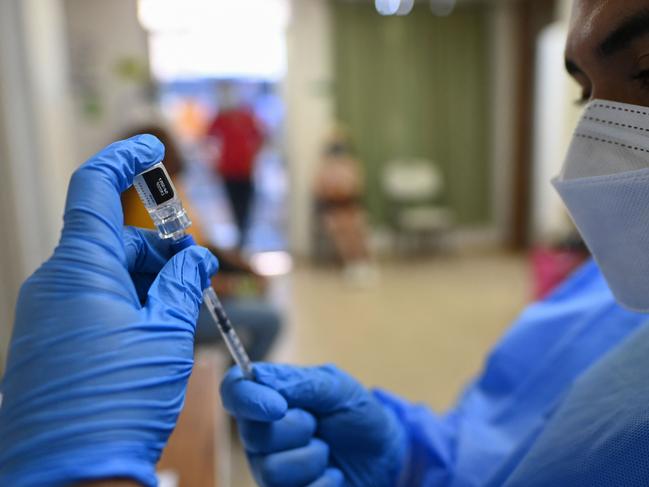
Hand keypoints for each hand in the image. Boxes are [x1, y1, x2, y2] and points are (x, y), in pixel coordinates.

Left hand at [0, 135, 217, 486]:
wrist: (67, 473)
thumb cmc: (116, 398)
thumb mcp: (164, 333)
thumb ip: (181, 283)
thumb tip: (195, 256)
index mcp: (81, 268)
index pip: (95, 189)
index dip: (124, 160)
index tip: (149, 147)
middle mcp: (58, 283)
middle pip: (114, 239)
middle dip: (160, 245)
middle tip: (199, 269)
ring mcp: (52, 314)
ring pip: (108, 273)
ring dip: (151, 279)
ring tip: (185, 308)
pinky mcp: (54, 341)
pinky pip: (95, 303)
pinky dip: (131, 302)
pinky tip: (159, 328)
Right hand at [220, 364, 405, 486]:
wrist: (385, 454)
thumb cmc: (357, 414)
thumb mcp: (337, 387)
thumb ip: (300, 381)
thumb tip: (257, 375)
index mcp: (269, 398)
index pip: (234, 391)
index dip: (246, 398)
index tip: (277, 406)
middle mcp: (262, 435)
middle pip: (253, 436)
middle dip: (296, 429)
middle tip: (319, 424)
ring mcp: (271, 468)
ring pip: (271, 471)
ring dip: (312, 458)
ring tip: (328, 451)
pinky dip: (323, 483)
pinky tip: (334, 474)